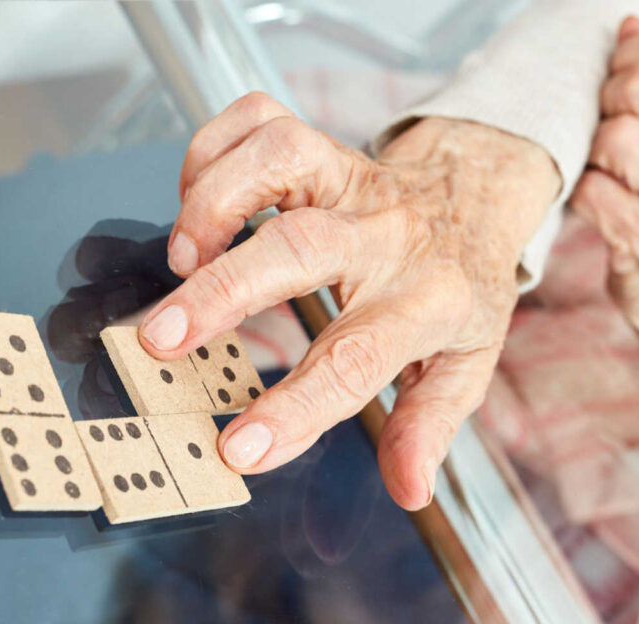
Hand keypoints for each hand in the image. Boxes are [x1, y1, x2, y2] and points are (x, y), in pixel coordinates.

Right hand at [139, 92, 558, 509]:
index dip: (294, 408)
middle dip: (222, 292)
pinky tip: (195, 200)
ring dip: (213, 202)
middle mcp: (385, 233)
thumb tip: (408, 489)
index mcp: (426, 301)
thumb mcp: (465, 363)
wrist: (479, 193)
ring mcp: (351, 179)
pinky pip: (259, 118)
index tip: (237, 449)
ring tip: (180, 260)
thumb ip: (429, 424)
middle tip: (160, 339)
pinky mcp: (322, 145)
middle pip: (299, 248)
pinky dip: (211, 150)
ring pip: (279, 156)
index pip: (355, 359)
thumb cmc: (461, 287)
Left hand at [571, 17, 638, 413]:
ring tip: (607, 175)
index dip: (634, 55)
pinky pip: (594, 193)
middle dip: (605, 102)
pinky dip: (583, 196)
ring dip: (593, 152)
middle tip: (606, 135)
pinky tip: (598, 209)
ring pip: (616, 137)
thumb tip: (630, 26)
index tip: (619, 86)